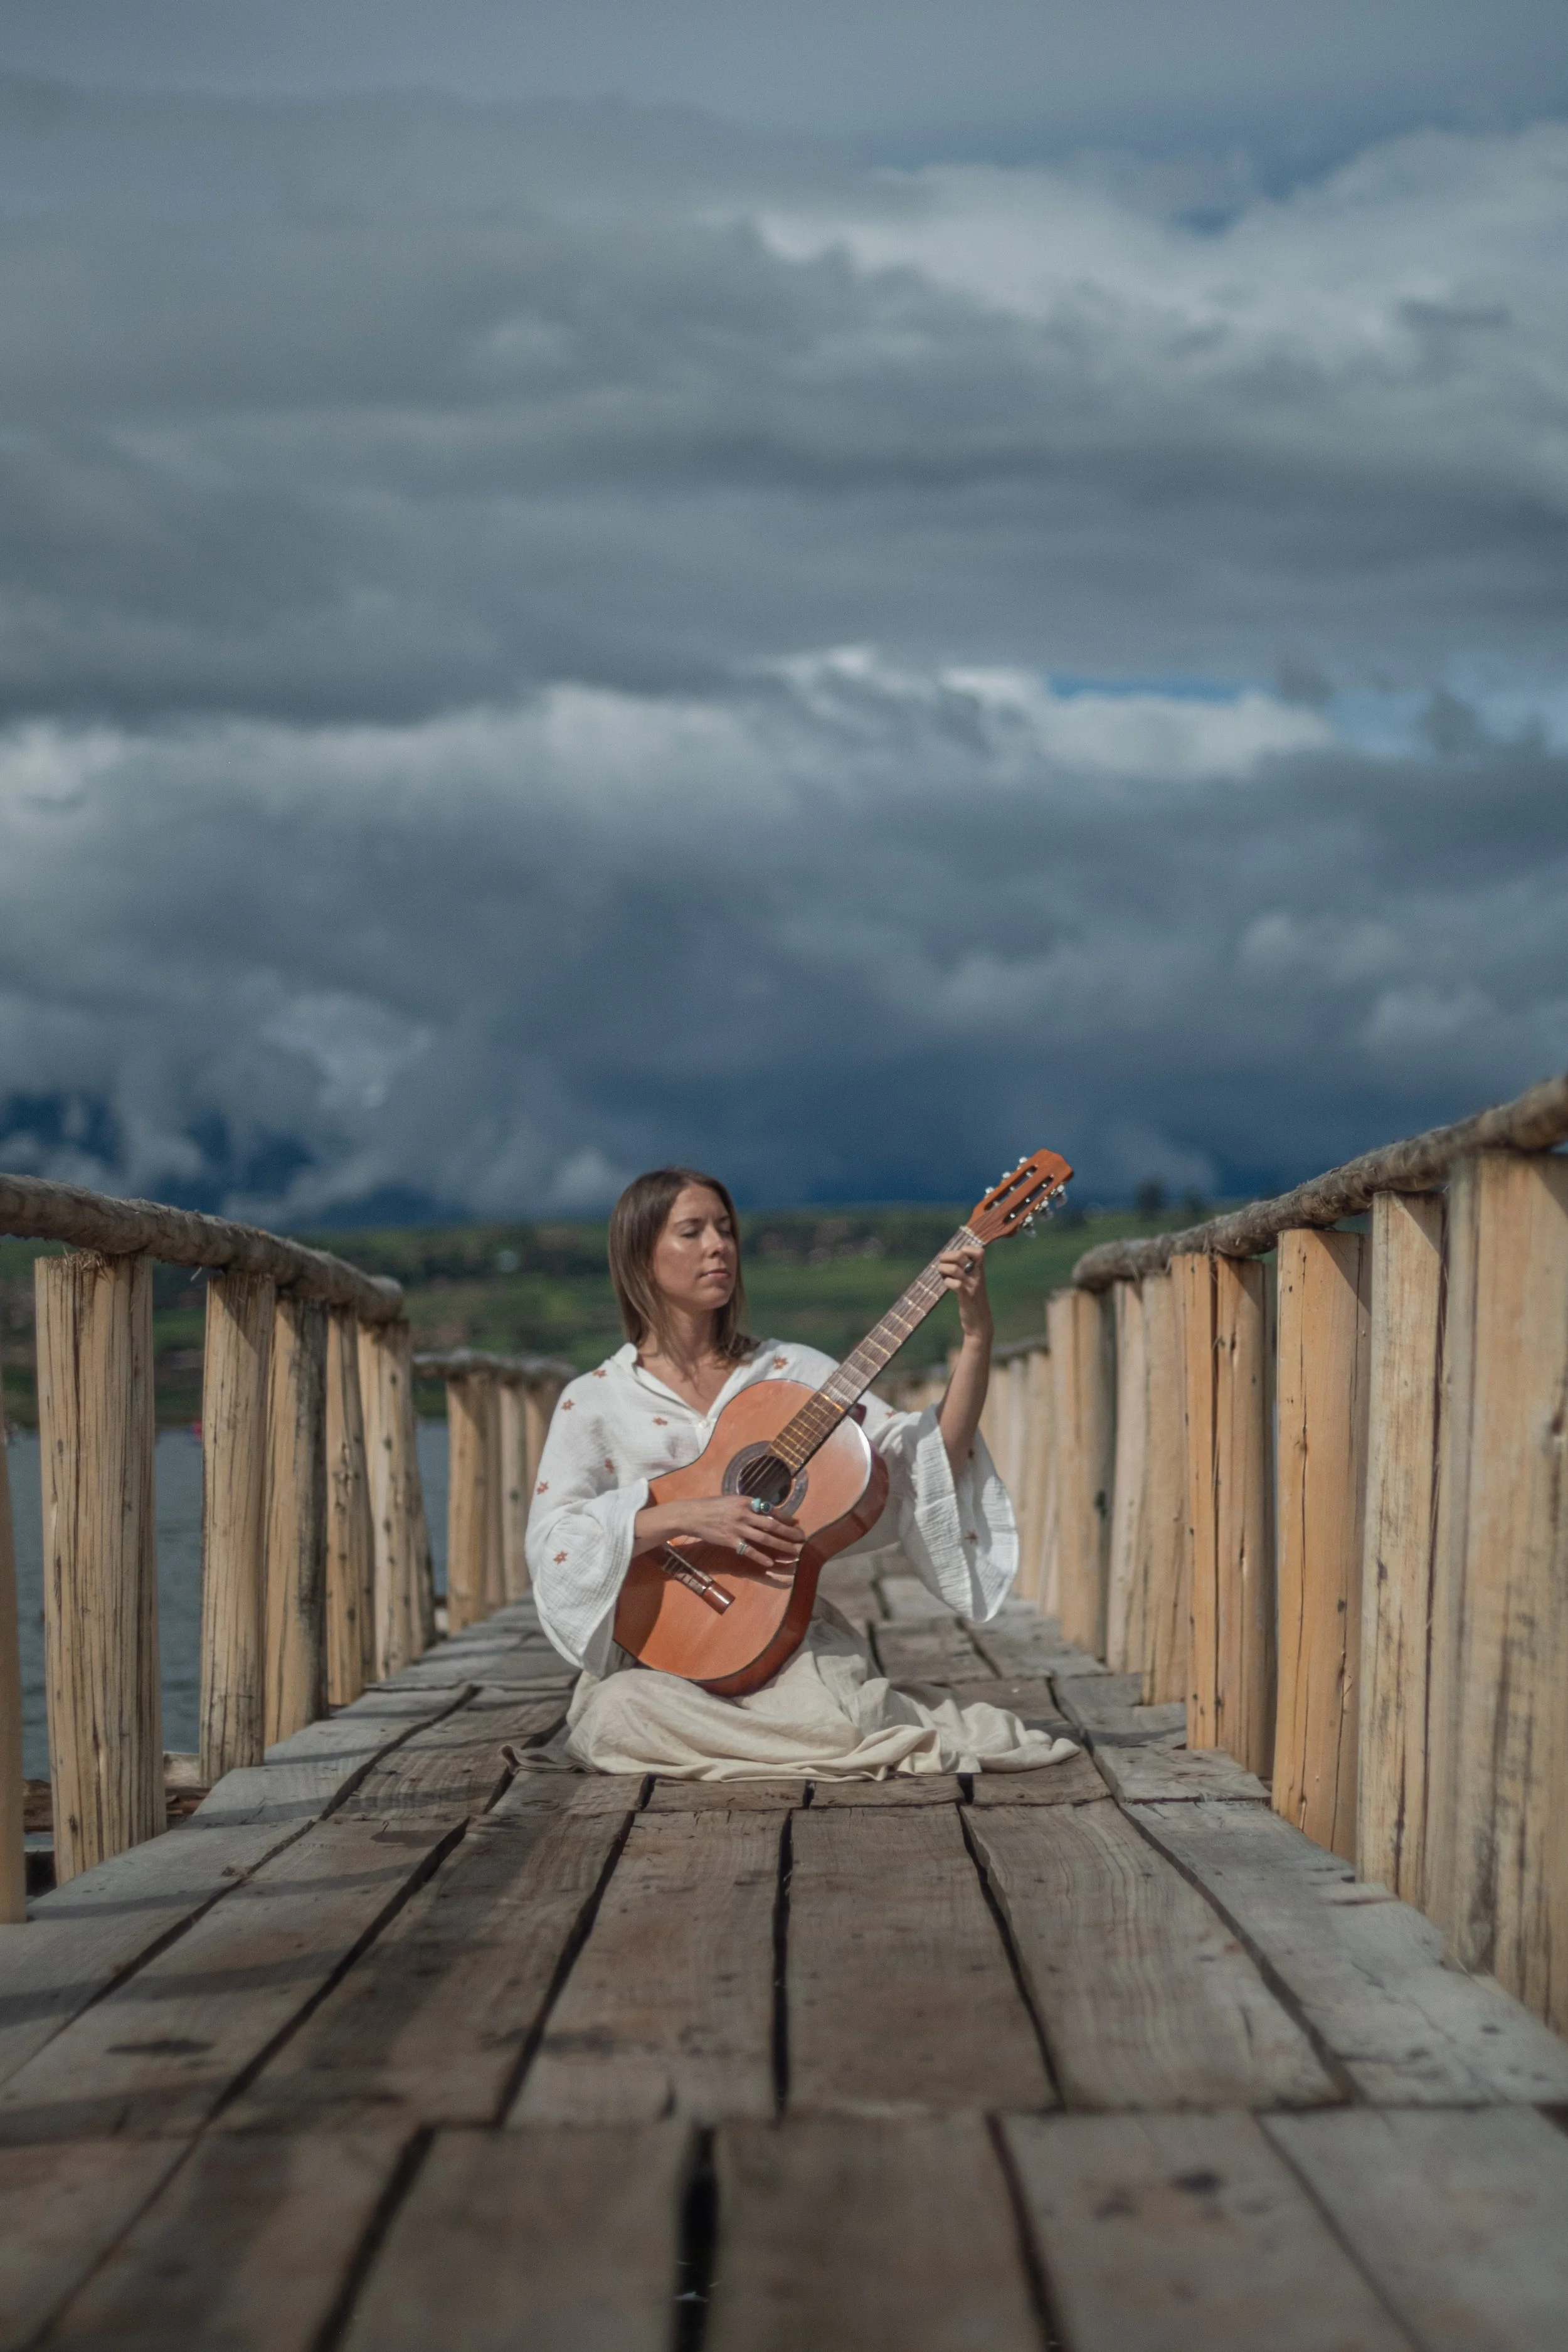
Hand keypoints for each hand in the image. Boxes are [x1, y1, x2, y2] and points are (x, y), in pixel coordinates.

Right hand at [635, 1494, 805, 1567]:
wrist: (692, 1514)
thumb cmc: (712, 1506)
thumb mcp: (732, 1501)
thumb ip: (747, 1506)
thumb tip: (764, 1511)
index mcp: (745, 1501)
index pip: (771, 1509)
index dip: (786, 1517)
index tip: (796, 1523)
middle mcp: (744, 1513)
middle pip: (772, 1524)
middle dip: (789, 1532)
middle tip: (802, 1538)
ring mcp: (737, 1528)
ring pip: (764, 1538)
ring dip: (781, 1545)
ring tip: (794, 1551)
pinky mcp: (730, 1540)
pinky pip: (748, 1550)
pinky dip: (760, 1556)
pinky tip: (770, 1562)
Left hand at [937, 1245, 992, 1343]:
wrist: (980, 1325)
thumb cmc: (973, 1302)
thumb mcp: (973, 1283)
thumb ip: (966, 1271)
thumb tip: (949, 1258)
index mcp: (980, 1271)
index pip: (979, 1251)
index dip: (965, 1249)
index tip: (957, 1258)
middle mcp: (978, 1276)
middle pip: (961, 1255)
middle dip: (947, 1256)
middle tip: (942, 1264)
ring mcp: (973, 1286)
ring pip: (955, 1269)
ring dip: (943, 1269)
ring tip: (942, 1275)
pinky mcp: (966, 1298)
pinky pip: (955, 1284)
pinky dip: (947, 1282)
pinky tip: (947, 1286)